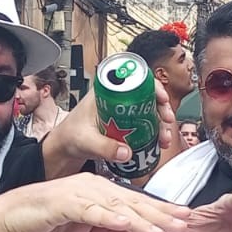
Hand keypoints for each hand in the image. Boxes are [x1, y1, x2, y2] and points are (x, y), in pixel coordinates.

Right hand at [0, 173, 190, 231]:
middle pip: (133, 202)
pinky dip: (108, 217)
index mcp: (102, 194)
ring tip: (161, 229)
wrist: (11, 218)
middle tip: (184, 222)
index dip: (162, 211)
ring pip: (117, 207)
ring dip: (141, 218)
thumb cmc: (47, 223)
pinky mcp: (64, 203)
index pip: (137, 203)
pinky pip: (90, 211)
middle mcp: (95, 188)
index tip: (184, 218)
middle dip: (160, 213)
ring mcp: (80, 193)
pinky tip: (125, 223)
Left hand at [41, 85, 176, 179]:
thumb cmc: (68, 137)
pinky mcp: (124, 125)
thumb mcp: (86, 141)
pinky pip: (144, 124)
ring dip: (160, 122)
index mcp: (105, 91)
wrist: (64, 149)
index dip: (152, 86)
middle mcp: (116, 98)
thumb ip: (104, 147)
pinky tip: (158, 143)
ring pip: (148, 111)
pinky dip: (154, 132)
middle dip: (162, 107)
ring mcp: (122, 111)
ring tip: (164, 138)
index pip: (133, 79)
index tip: (162, 98)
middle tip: (167, 120)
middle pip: (147, 95)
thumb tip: (127, 152)